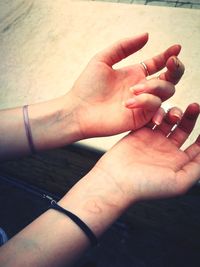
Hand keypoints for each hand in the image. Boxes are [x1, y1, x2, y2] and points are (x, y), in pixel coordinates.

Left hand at [68, 33, 183, 137]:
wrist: (78, 110)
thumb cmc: (87, 86)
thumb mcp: (102, 60)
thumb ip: (123, 47)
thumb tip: (146, 35)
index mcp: (134, 74)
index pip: (158, 64)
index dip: (169, 55)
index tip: (175, 48)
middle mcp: (142, 88)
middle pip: (170, 78)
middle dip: (175, 69)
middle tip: (170, 63)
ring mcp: (143, 103)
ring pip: (166, 91)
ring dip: (155, 87)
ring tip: (133, 90)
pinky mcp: (141, 117)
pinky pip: (155, 107)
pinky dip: (145, 102)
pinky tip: (128, 103)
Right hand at [96, 103, 199, 204]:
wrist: (117, 180)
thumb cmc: (146, 186)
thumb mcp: (179, 182)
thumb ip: (196, 168)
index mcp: (177, 162)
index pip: (196, 146)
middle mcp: (166, 150)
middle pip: (183, 129)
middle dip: (190, 117)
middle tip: (194, 106)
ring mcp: (152, 140)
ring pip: (167, 121)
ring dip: (174, 113)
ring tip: (175, 112)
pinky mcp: (138, 132)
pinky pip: (150, 118)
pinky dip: (156, 111)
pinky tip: (160, 107)